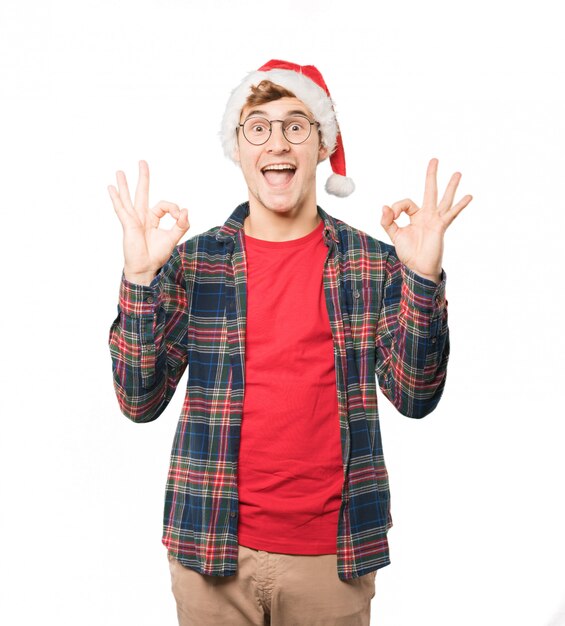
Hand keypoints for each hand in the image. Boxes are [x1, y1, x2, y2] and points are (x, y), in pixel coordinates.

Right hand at [108, 160, 189, 284]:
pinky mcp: (128, 225)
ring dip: (124, 184)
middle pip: (142, 193)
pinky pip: (122, 208)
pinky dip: (116, 198)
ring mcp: (133, 220)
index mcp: (152, 219)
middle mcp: (142, 217)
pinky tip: (111, 188)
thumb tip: (185, 210)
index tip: (180, 216)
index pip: (165, 205)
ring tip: (120, 171)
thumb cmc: (156, 255)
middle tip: (142, 162)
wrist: (146, 268)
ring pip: (129, 198)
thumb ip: (181, 224)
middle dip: (143, 177)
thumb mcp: (173, 238)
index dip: (175, 208)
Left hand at [380, 158, 471, 283]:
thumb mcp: (394, 235)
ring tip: (458, 173)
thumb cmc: (409, 253)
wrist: (419, 267)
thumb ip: (388, 221)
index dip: (396, 207)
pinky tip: (469, 196)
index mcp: (415, 216)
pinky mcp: (441, 226)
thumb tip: (384, 206)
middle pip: (429, 191)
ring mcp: (436, 220)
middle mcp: (427, 215)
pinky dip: (460, 205)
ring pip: (444, 199)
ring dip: (451, 186)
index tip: (391, 215)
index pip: (406, 203)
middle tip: (434, 159)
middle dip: (431, 175)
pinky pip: (451, 214)